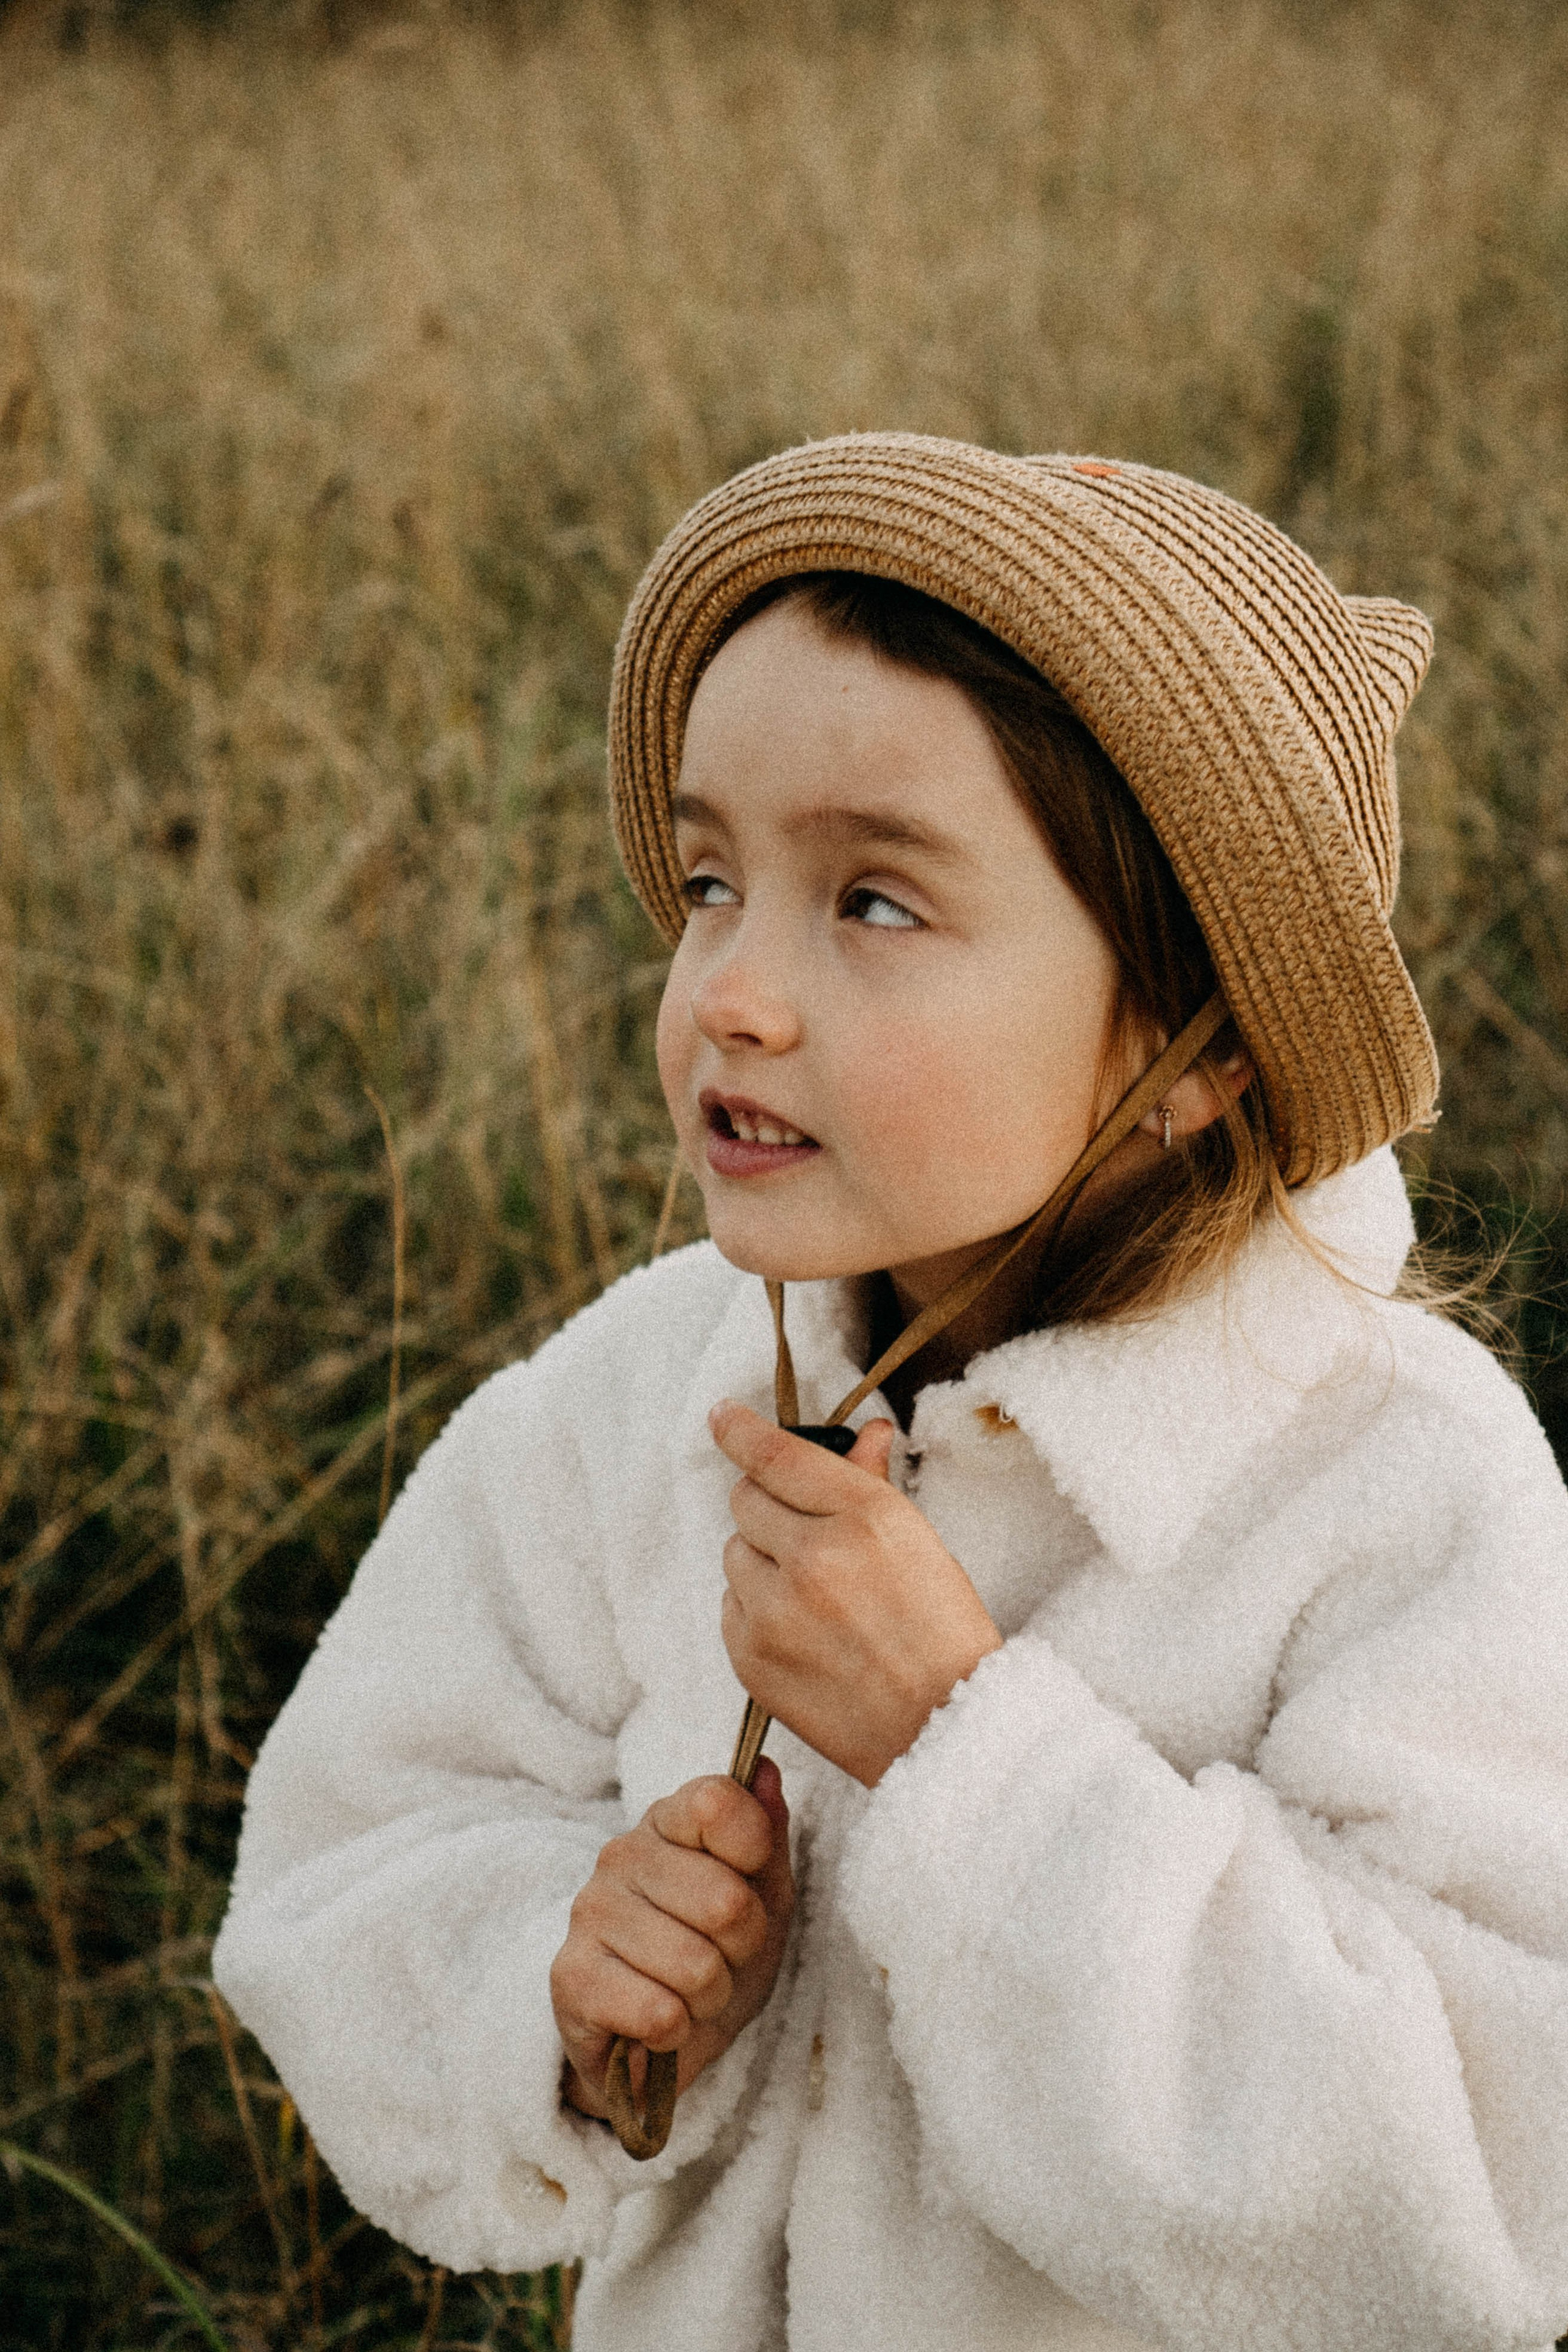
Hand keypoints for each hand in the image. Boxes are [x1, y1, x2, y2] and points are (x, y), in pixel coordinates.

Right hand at [551, 1763, 793, 2121]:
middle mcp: (621, 1853)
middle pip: (725, 1901)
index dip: (755, 1853)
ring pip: (696, 1967)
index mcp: (668, 1819)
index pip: (718, 1802)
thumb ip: (767, 1834)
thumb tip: (766, 1769)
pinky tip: (659, 2022)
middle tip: (721, 1956)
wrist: (665, 2043)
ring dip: (709, 1997)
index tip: (749, 1881)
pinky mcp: (570, 1976)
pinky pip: (659, 2013)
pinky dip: (676, 2031)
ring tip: (688, 1992)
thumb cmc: (718, 1955)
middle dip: (741, 1947)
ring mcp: (589, 1911)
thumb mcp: (765, 1895)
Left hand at [711, 1402, 1002, 1787]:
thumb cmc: (943, 1632)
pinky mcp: (751, 1659)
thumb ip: (872, 1483)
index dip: (740, 1430)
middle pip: (745, 1500)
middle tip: (805, 1533)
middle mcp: (813, 1558)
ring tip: (815, 1595)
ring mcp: (776, 1612)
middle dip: (769, 1506)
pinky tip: (802, 1631)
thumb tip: (863, 1433)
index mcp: (864, 1517)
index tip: (721, 1416)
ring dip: (763, 1560)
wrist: (946, 1729)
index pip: (777, 1455)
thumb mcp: (919, 1541)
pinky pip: (730, 1606)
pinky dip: (755, 1610)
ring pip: (735, 1552)